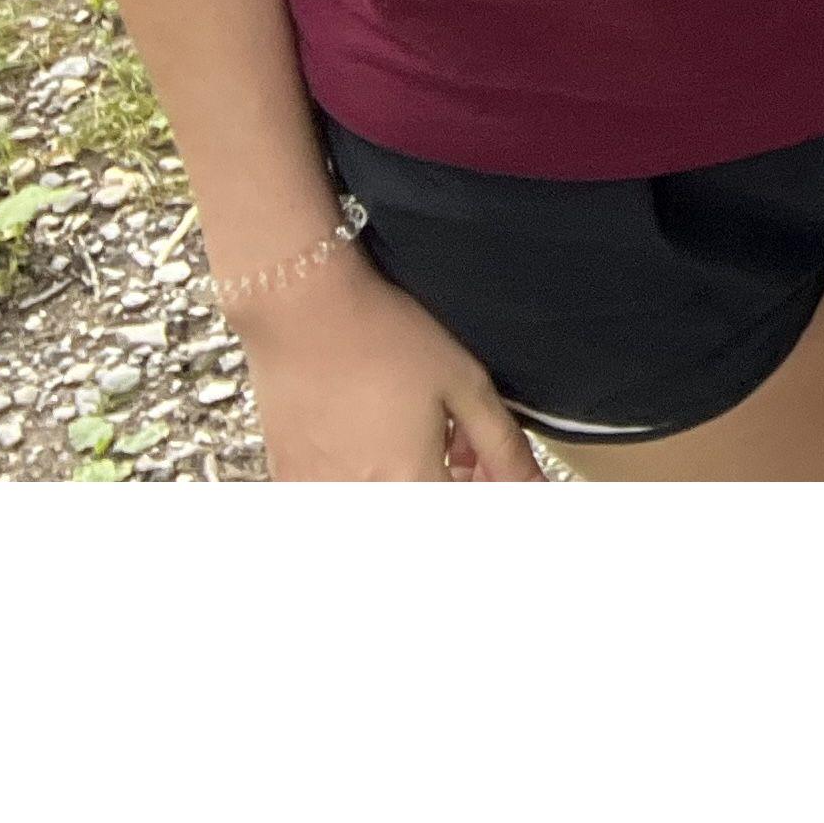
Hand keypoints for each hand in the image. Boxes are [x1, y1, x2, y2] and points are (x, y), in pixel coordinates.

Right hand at [235, 244, 537, 479]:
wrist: (304, 311)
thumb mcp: (463, 383)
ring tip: (418, 434)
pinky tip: (376, 436)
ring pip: (385, 503)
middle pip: (422, 508)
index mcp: (410, 481)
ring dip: (411, 479)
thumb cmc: (382, 337)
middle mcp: (362, 499)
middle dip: (453, 481)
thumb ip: (501, 443)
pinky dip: (369, 474)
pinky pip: (341, 493)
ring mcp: (321, 493)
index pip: (462, 511)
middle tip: (459, 443)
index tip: (489, 465)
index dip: (486, 486)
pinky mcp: (291, 480)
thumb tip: (532, 482)